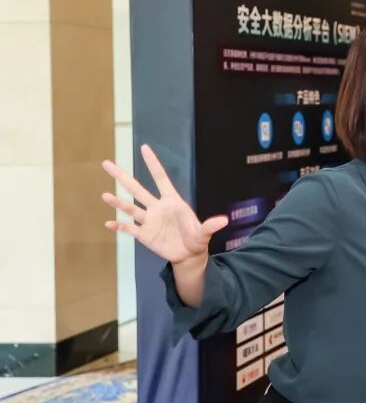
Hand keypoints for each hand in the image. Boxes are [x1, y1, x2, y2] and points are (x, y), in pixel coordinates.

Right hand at [100, 145, 228, 264]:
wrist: (188, 255)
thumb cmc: (196, 238)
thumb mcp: (204, 233)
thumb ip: (210, 226)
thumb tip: (224, 220)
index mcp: (172, 201)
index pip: (160, 178)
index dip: (152, 164)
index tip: (144, 147)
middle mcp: (157, 207)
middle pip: (137, 189)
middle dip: (122, 177)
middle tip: (106, 163)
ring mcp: (149, 220)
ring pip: (130, 208)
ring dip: (117, 202)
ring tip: (104, 195)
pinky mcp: (144, 235)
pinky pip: (129, 228)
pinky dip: (119, 226)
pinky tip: (109, 223)